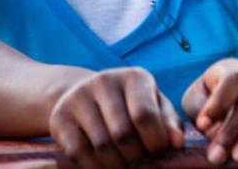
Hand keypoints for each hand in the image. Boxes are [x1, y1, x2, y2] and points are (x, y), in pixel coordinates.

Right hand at [49, 68, 183, 168]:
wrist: (84, 95)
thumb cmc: (130, 105)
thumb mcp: (154, 106)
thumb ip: (168, 123)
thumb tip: (177, 144)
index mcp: (134, 77)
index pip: (144, 114)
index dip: (154, 142)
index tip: (159, 156)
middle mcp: (104, 82)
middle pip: (122, 134)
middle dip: (137, 159)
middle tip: (144, 168)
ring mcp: (78, 98)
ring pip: (101, 146)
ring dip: (117, 166)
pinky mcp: (60, 118)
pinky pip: (79, 153)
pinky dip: (95, 168)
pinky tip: (107, 168)